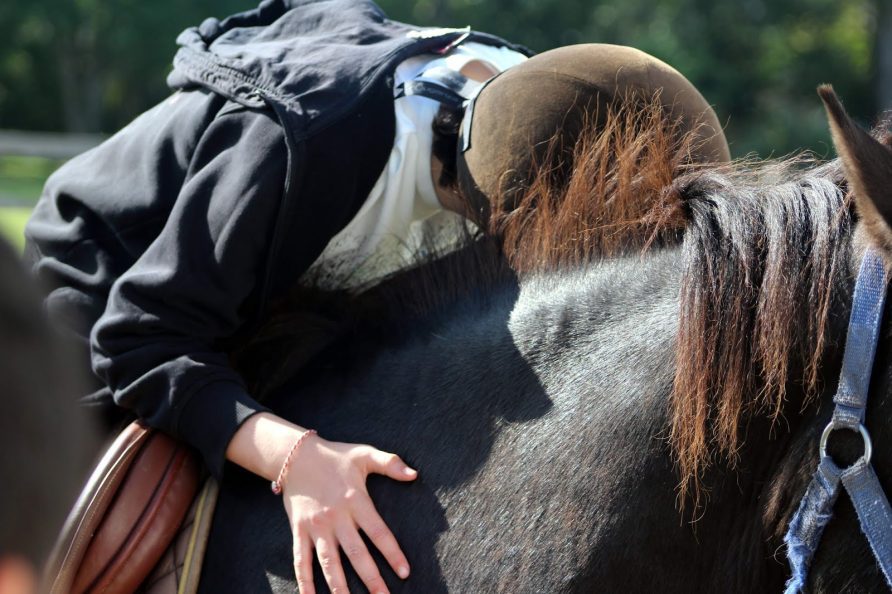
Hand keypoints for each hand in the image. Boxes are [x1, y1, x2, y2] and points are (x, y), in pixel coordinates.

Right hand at [226, 413, 416, 593]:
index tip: (405, 572)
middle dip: (372, 579)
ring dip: (340, 587)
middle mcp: (336, 517)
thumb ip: (390, 463)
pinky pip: (301, 561)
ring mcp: (316, 527)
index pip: (378, 532)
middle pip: (356, 554)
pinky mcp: (299, 531)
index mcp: (355, 500)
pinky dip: (304, 582)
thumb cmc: (335, 456)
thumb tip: (414, 474)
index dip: (392, 554)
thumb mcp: (364, 454)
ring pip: (329, 563)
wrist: (295, 455)